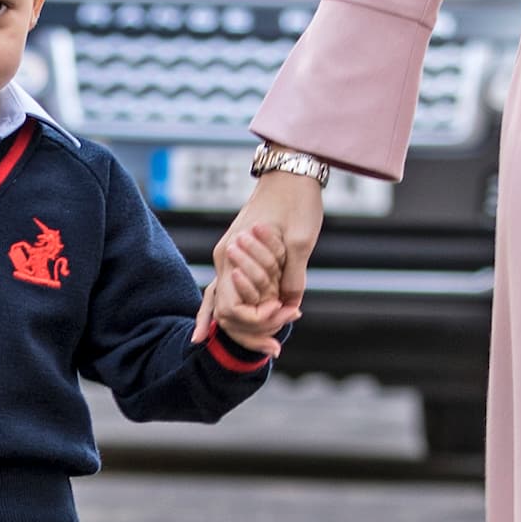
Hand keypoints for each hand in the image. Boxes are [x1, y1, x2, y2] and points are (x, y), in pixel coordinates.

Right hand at [193, 169, 323, 341]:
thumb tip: (289, 306)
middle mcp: (224, 258)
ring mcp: (227, 256)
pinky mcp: (235, 254)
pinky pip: (227, 289)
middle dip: (250, 331)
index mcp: (232, 256)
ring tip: (268, 346)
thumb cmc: (296, 203)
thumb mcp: (301, 242)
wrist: (289, 173)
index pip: (231, 309)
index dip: (258, 321)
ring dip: (244, 325)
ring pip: (222, 302)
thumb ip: (292, 277)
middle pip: (224, 311)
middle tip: (276, 348)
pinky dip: (229, 310)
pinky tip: (219, 329)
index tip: (286, 316)